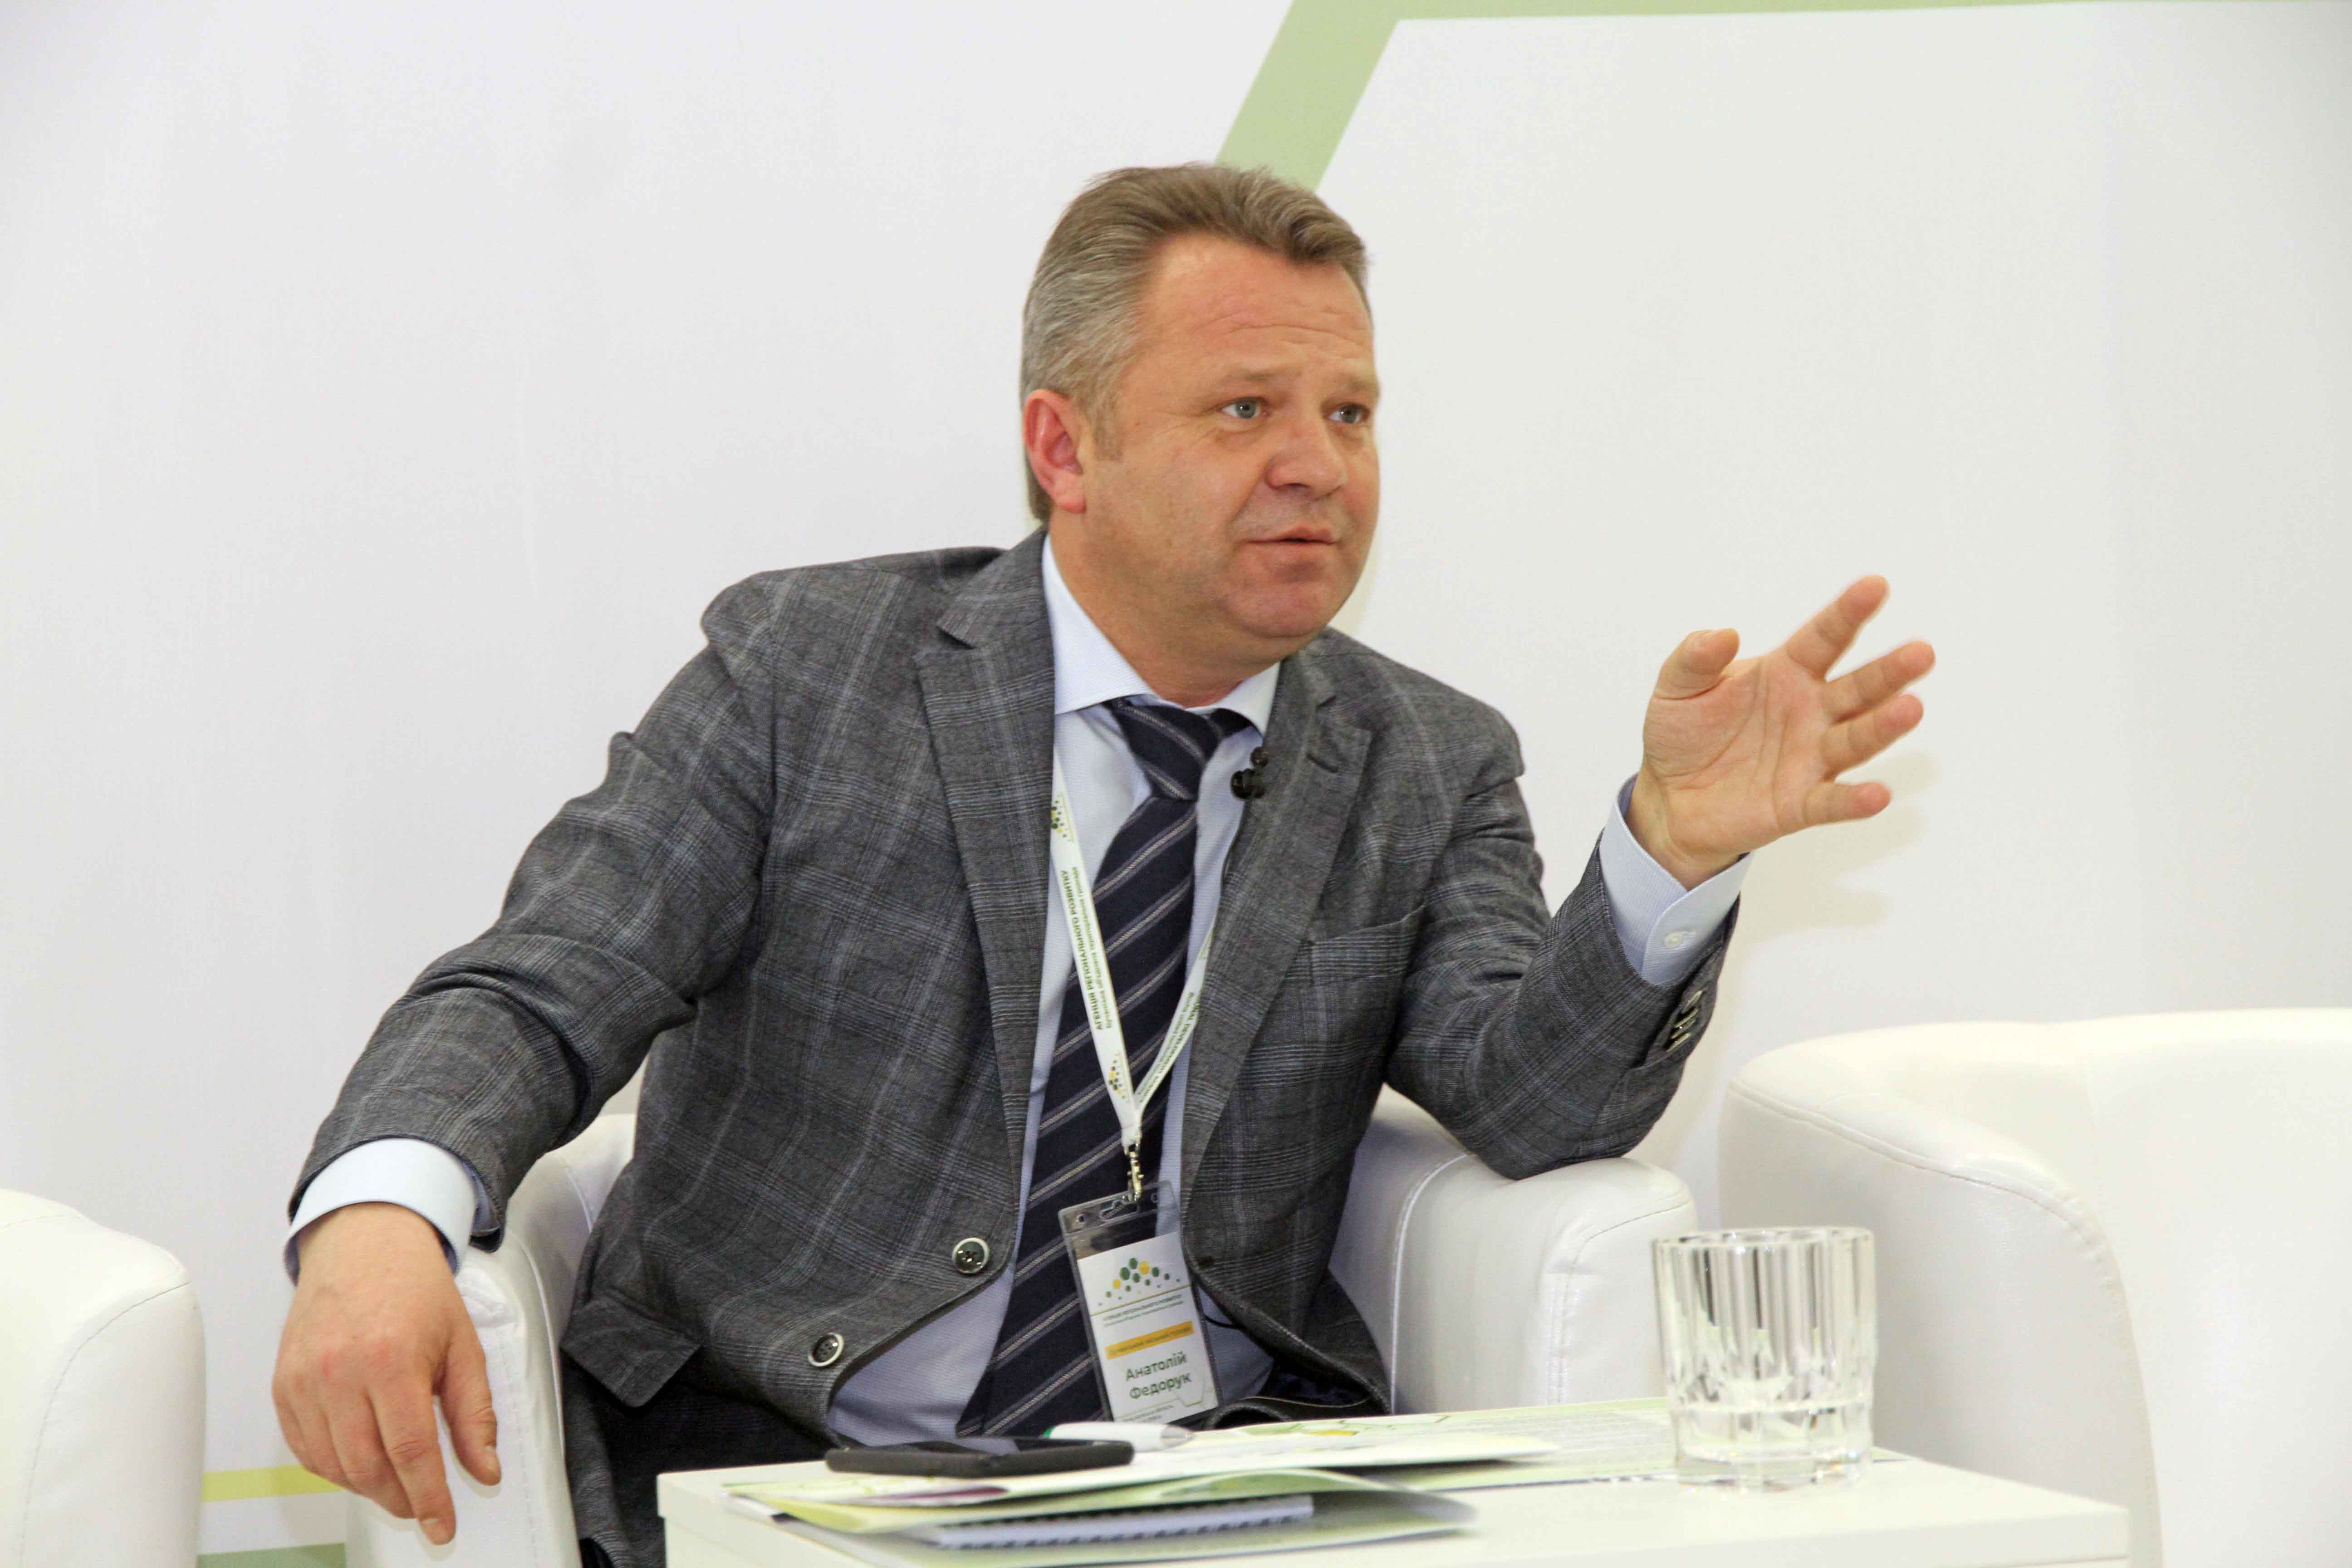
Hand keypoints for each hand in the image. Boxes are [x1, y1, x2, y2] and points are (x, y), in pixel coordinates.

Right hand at [273, 1203, 499, 1545]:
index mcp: (392, 1359)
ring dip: (366, 1485)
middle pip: (367, 1465)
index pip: (410, 1451)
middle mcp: (340, 1372)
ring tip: (395, 1483)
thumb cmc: (416, 1290)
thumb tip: (484, 1470)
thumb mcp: (464, 1345)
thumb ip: (474, 1413)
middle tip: (422, 1505)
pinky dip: (332, 1466)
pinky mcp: (283, 1384)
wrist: (365, 1244)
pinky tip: (359, 1460)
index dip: (428, 1497)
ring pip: (332, 1464)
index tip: (441, 1525)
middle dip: (399, 1498)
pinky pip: (304, 1447)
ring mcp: (304, 1379)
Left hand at [1627, 576, 1933, 886]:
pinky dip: (1854, 800)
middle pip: (1858, 688)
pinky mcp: (1799, 804)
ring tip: (1911, 708)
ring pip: (1856, 739)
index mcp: (1787, 673)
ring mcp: (1810, 758)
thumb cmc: (1682, 734)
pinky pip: (1832, 802)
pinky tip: (1878, 795)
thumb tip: (1724, 633)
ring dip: (1884, 726)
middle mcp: (1811, 712)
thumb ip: (1695, 658)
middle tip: (1921, 652)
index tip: (1876, 586)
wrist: (1669, 797)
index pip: (1824, 638)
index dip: (1849, 613)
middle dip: (1889, 671)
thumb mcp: (1676, 688)